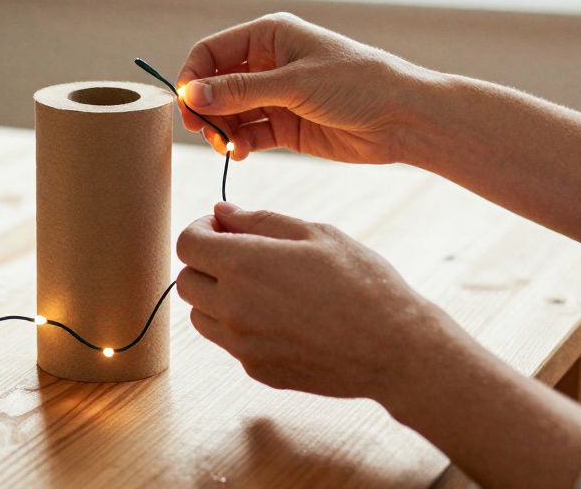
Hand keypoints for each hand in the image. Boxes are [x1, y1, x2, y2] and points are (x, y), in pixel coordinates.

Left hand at [175, 201, 453, 401]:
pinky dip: (239, 325)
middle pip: (185, 281)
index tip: (222, 227)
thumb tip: (222, 211)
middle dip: (204, 262)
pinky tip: (279, 315)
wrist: (395, 348)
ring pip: (200, 315)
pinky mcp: (256, 369)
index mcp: (244, 265)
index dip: (200, 229)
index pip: (187, 244)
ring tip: (258, 286)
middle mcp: (233, 307)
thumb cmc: (362, 283)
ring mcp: (242, 344)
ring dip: (215, 296)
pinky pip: (228, 342)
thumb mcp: (315, 234)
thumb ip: (260, 221)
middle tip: (239, 254)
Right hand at [176, 13, 437, 163]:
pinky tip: (240, 153)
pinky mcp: (286, 126)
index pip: (211, 52)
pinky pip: (249, 134)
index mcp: (268, 37)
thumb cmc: (357, 84)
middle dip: (206, 108)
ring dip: (222, 130)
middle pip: (215, 85)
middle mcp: (268, 64)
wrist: (404, 118)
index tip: (188, 105)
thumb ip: (240, 91)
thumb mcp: (294, 83)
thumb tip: (190, 95)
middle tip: (204, 131)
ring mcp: (276, 96)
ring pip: (229, 113)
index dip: (193, 77)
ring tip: (229, 146)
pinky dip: (239, 144)